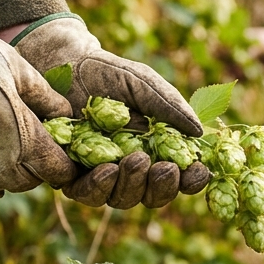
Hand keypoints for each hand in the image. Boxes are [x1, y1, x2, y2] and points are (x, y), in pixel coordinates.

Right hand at [0, 0, 74, 200]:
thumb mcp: (17, 67)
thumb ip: (45, 97)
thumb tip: (66, 116)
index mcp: (22, 136)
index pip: (56, 169)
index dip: (63, 164)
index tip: (60, 154)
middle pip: (28, 182)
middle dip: (35, 167)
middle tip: (29, 144)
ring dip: (5, 175)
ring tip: (1, 150)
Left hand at [5, 14, 204, 208]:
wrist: (64, 64)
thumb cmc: (109, 74)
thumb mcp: (144, 84)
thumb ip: (169, 106)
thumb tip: (199, 132)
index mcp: (155, 150)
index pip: (180, 176)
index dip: (192, 180)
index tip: (199, 171)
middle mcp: (130, 169)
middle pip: (152, 195)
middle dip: (162, 186)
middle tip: (166, 168)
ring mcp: (100, 175)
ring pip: (121, 199)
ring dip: (133, 185)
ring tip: (137, 161)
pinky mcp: (70, 175)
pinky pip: (86, 192)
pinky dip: (98, 186)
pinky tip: (107, 169)